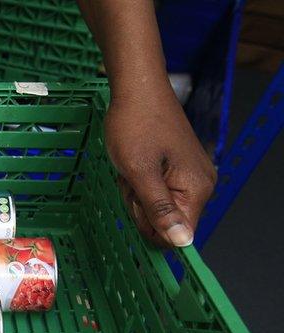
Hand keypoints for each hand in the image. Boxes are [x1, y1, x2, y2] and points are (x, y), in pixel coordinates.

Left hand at [105, 90, 215, 247]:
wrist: (137, 89)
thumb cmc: (135, 126)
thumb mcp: (140, 172)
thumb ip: (159, 209)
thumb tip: (182, 242)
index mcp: (197, 189)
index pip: (178, 235)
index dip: (150, 227)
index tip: (136, 202)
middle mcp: (201, 185)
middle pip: (165, 221)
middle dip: (139, 205)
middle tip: (131, 177)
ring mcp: (189, 176)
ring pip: (156, 206)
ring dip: (135, 193)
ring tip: (131, 167)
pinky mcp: (178, 168)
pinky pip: (154, 190)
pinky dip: (138, 182)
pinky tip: (133, 164)